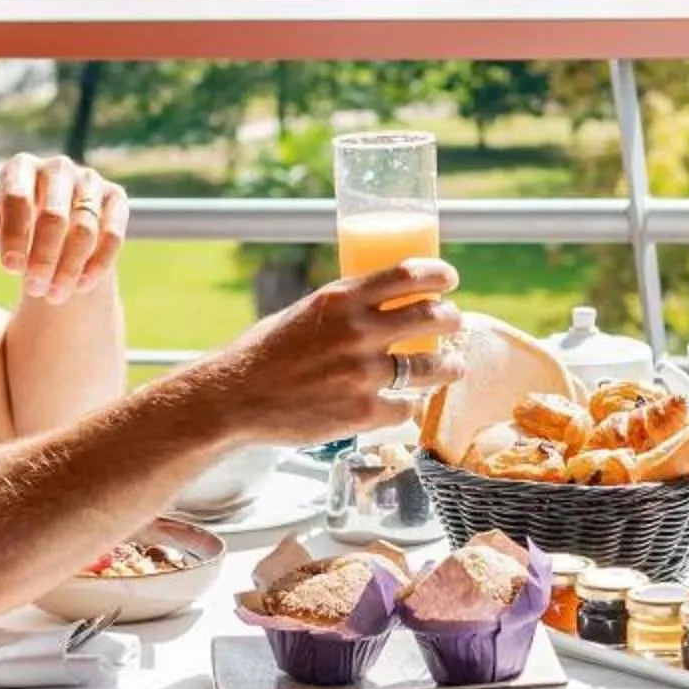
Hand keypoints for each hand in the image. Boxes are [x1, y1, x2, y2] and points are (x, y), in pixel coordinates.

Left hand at [0, 152, 126, 306]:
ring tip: (54, 295)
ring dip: (69, 267)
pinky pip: (112, 233)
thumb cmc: (17, 221)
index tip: (9, 269)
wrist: (57, 220)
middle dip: (43, 257)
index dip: (13, 235)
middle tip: (33, 289)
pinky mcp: (116, 197)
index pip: (17, 198)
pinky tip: (81, 286)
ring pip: (84, 229)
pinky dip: (97, 263)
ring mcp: (90, 180)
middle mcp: (58, 167)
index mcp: (21, 167)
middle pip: (54, 216)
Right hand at [207, 261, 464, 442]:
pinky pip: (405, 408)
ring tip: (453, 366)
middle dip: (452, 319)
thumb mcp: (307, 312)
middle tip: (454, 322)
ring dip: (449, 366)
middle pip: (431, 317)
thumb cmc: (266, 353)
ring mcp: (362, 374)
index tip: (449, 279)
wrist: (234, 398)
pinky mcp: (361, 414)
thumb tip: (386, 306)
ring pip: (430, 367)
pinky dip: (407, 406)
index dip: (438, 275)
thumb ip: (346, 309)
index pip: (408, 274)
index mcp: (341, 298)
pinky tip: (405, 404)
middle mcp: (357, 332)